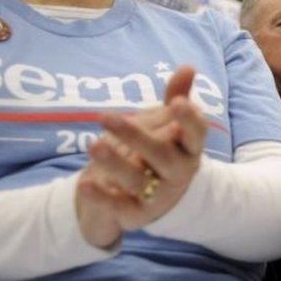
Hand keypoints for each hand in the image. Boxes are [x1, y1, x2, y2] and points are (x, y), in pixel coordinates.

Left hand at [76, 66, 206, 243]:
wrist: (150, 200)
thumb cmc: (159, 153)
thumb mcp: (168, 126)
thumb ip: (176, 97)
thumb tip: (189, 67)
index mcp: (190, 150)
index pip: (196, 133)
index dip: (189, 119)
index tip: (176, 103)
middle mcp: (179, 174)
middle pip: (162, 155)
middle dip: (136, 136)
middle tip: (105, 116)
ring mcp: (159, 195)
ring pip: (137, 180)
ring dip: (115, 163)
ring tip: (93, 144)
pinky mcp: (137, 214)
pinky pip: (119, 206)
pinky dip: (101, 197)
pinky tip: (84, 183)